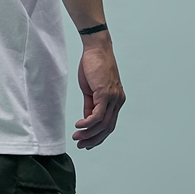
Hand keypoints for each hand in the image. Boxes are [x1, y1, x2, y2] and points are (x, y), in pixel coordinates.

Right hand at [72, 34, 124, 148]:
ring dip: (88, 134)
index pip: (109, 124)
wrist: (96, 48)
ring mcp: (113, 98)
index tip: (87, 143)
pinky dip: (88, 123)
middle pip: (107, 128)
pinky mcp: (105, 94)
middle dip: (93, 139)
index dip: (99, 136)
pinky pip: (97, 115)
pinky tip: (79, 126)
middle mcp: (118, 101)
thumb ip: (90, 104)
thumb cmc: (93, 65)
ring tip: (76, 138)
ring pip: (102, 124)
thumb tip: (87, 120)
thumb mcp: (91, 89)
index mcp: (116, 100)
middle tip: (80, 145)